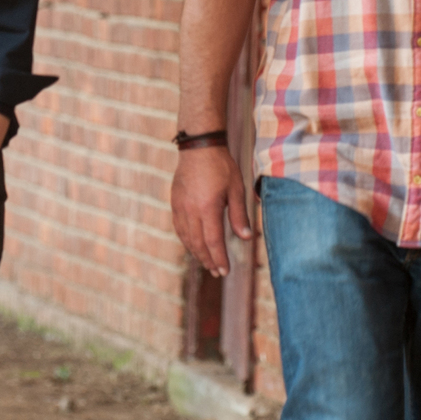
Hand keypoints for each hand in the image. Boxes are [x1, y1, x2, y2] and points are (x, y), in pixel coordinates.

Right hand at [169, 144, 252, 277]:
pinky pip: (179, 227)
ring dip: (196, 253)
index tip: (224, 271)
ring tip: (207, 263)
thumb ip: (239, 215)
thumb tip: (246, 238)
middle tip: (217, 272)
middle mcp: (191, 210)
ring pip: (186, 237)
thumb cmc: (221, 166)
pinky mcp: (175, 202)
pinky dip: (186, 240)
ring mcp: (180, 206)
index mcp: (208, 207)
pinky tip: (193, 245)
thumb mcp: (236, 189)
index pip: (213, 241)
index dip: (219, 258)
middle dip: (208, 260)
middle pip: (198, 243)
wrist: (199, 147)